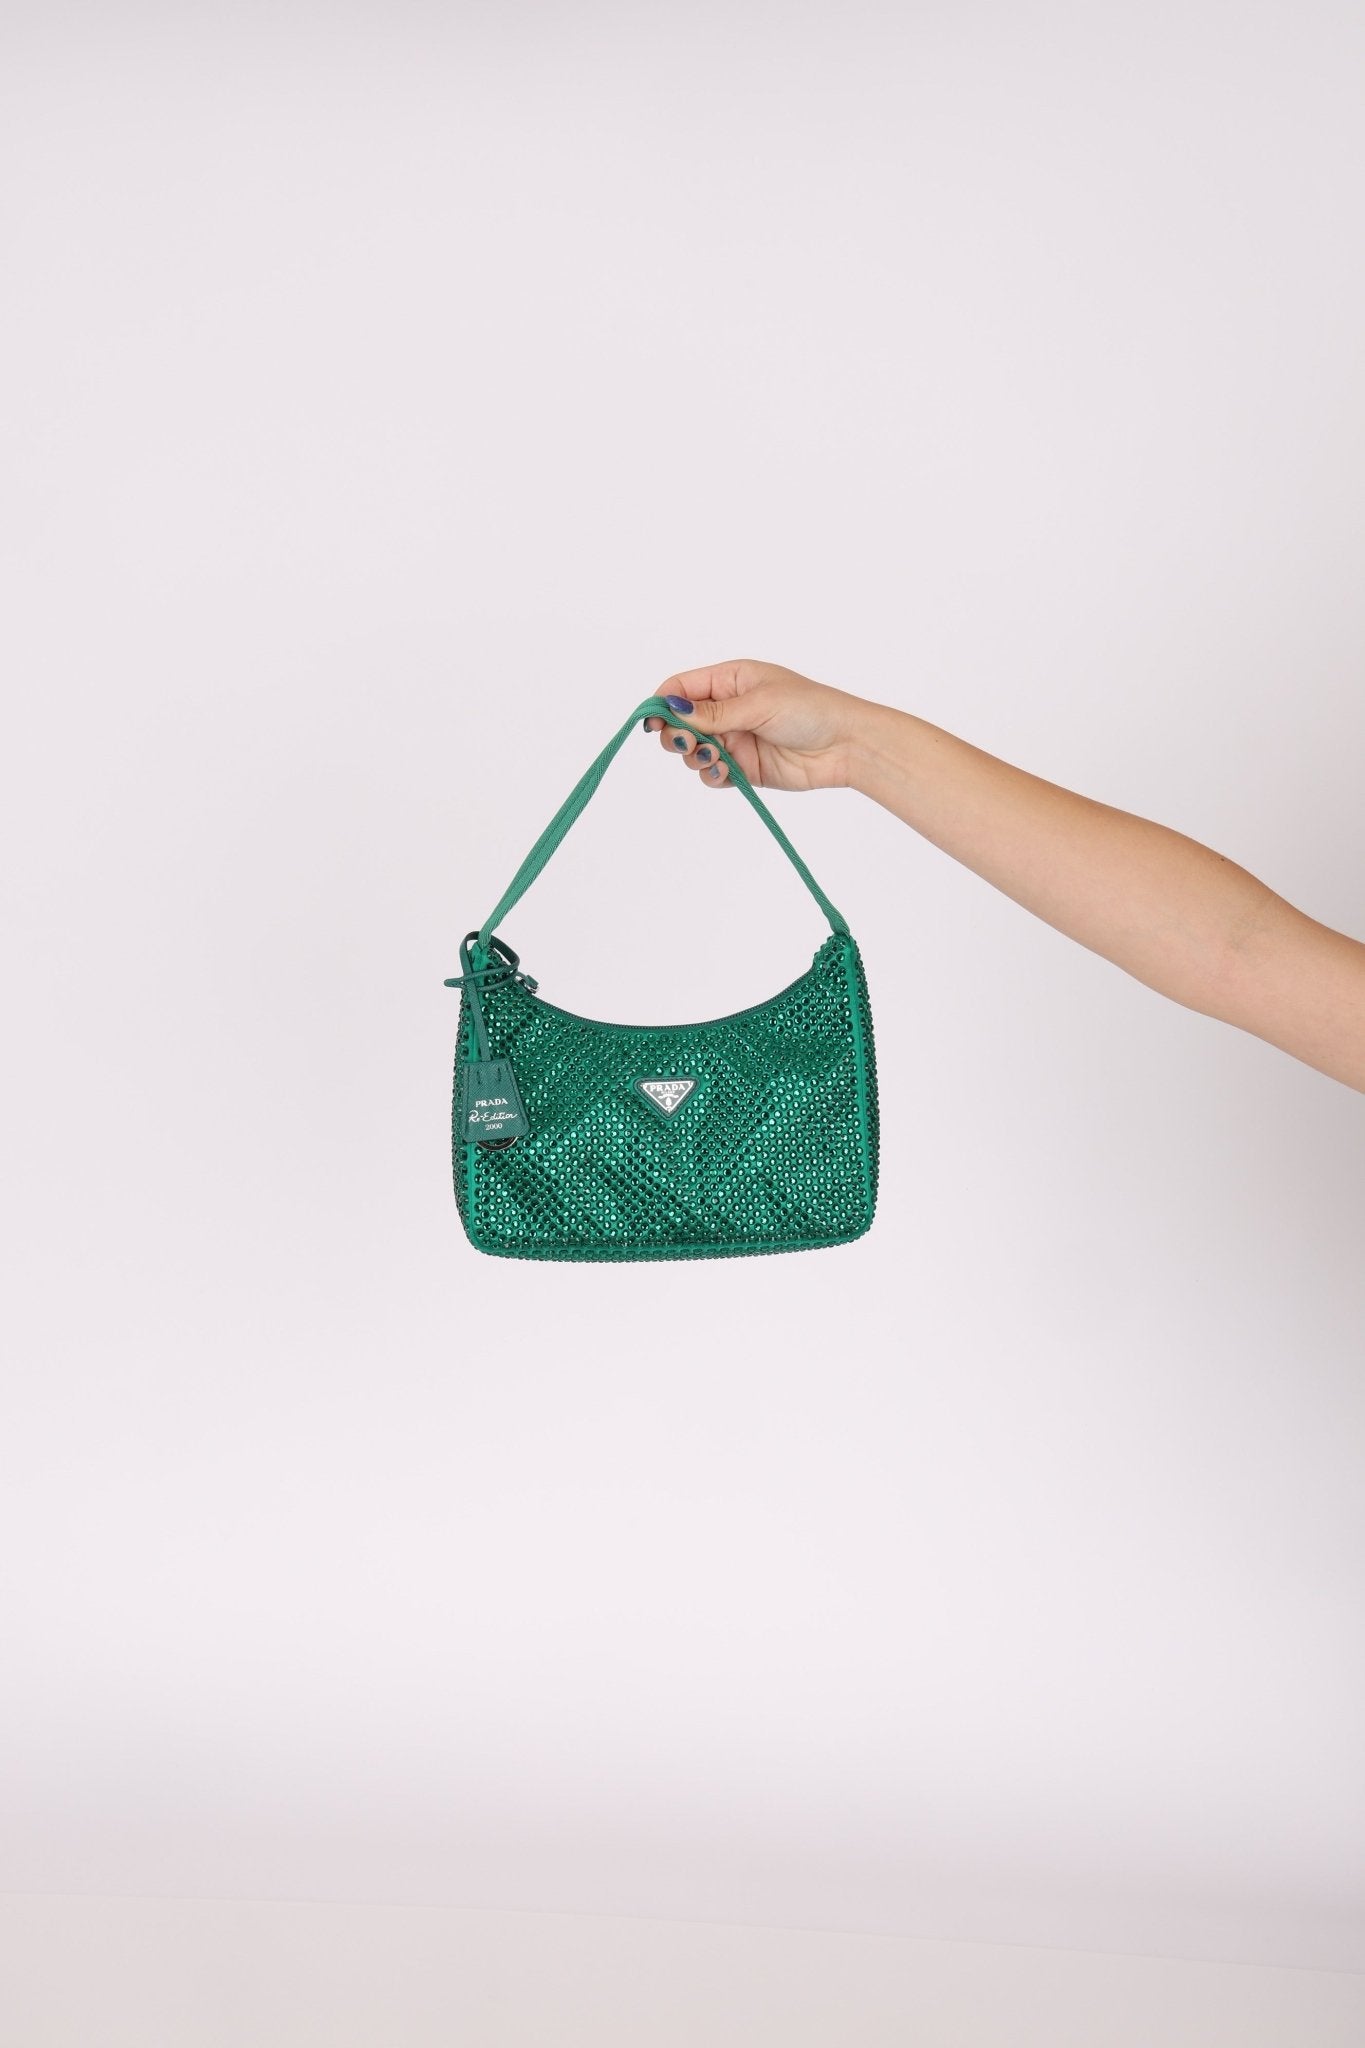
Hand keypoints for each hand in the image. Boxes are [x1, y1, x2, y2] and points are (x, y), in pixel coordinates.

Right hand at [643, 659, 863, 791]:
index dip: (662, 703)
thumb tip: (671, 710)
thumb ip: (714, 713)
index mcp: (731, 680)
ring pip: (693, 751)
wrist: (846, 746)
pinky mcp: (744, 768)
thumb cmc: (810, 709)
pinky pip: (713, 773)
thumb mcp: (758, 703)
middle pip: (681, 722)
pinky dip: (712, 775)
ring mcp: (735, 739)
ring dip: (695, 756)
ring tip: (715, 757)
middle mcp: (728, 709)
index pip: (682, 687)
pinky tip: (727, 772)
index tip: (652, 721)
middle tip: (688, 742)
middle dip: (676, 733)